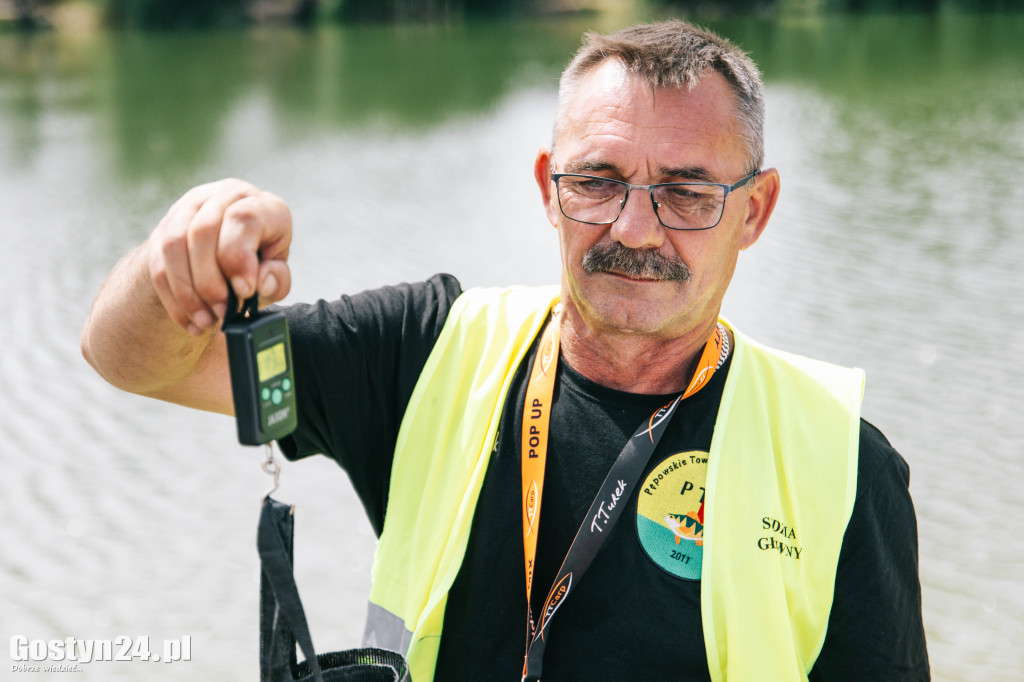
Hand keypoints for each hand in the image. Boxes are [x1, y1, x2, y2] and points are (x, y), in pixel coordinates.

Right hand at [147, 179, 292, 334]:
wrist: (225, 256)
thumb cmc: (258, 266)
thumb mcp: (276, 274)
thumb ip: (276, 279)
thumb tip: (260, 281)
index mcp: (259, 204)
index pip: (242, 218)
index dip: (239, 257)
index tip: (244, 291)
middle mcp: (223, 197)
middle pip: (203, 231)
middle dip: (210, 281)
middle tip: (222, 313)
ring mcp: (190, 208)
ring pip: (174, 245)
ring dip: (187, 291)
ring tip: (205, 321)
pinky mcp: (165, 229)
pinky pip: (158, 264)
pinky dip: (173, 298)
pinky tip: (188, 320)